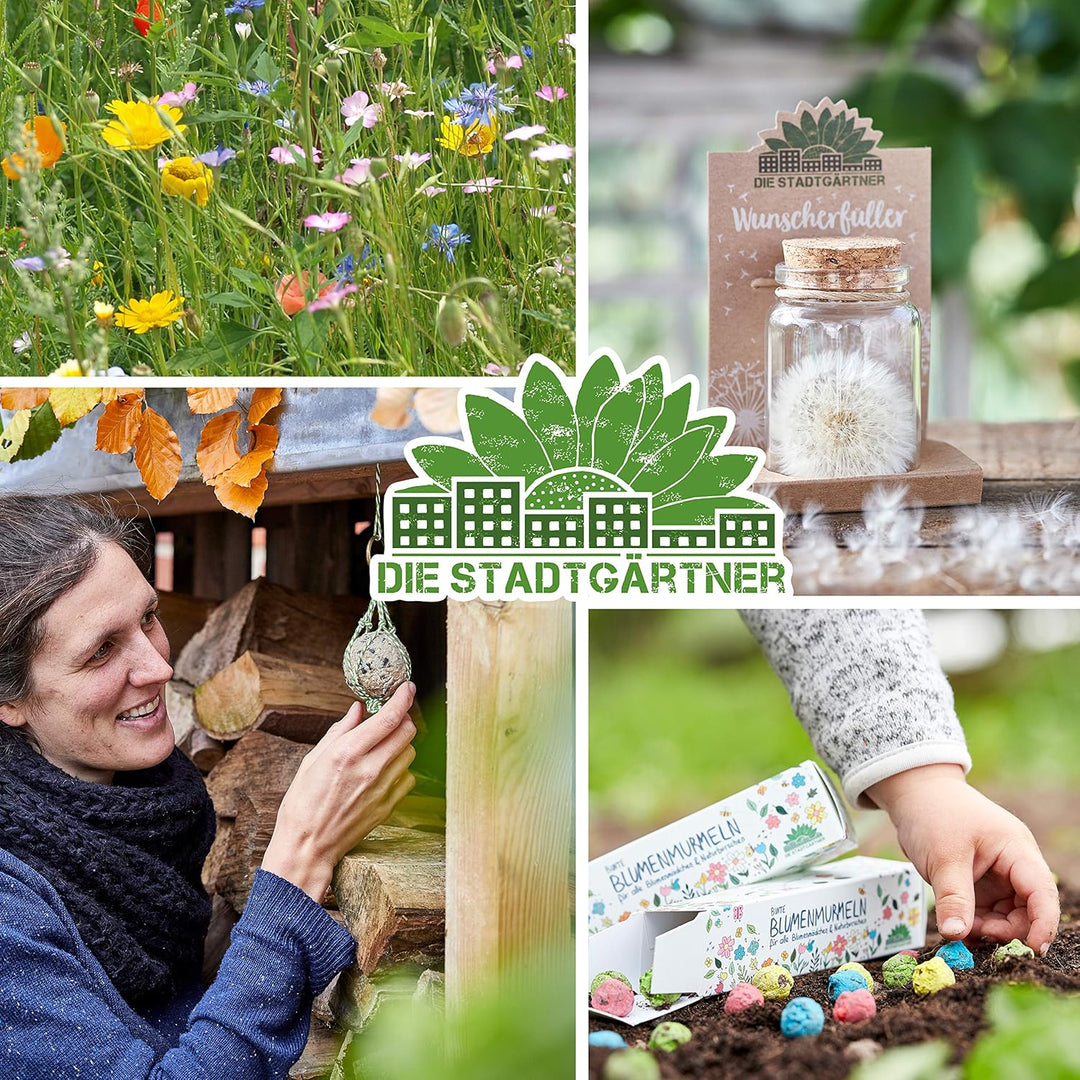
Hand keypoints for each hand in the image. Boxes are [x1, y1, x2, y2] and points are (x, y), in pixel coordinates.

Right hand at [262, 682, 417, 900]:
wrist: (308, 847)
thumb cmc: (303, 803)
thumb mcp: (312, 760)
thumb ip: (340, 731)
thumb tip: (358, 709)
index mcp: (347, 752)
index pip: (389, 717)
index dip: (403, 697)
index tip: (407, 687)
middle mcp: (369, 768)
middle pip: (407, 731)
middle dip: (402, 719)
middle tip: (390, 719)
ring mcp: (382, 789)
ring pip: (410, 752)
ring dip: (400, 744)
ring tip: (380, 749)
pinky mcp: (389, 806)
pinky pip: (407, 778)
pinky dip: (399, 770)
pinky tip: (381, 773)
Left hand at [866, 763, 1058, 954]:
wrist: (914, 791)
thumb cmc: (933, 814)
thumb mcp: (943, 857)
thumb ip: (953, 898)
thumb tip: (956, 936)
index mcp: (1016, 850)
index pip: (1041, 892)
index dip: (1042, 924)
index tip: (1032, 951)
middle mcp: (1014, 864)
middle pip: (1027, 910)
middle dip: (1006, 929)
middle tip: (974, 934)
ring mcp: (998, 875)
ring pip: (1007, 915)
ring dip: (988, 928)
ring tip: (960, 926)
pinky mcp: (981, 882)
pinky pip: (987, 911)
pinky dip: (975, 921)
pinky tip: (958, 925)